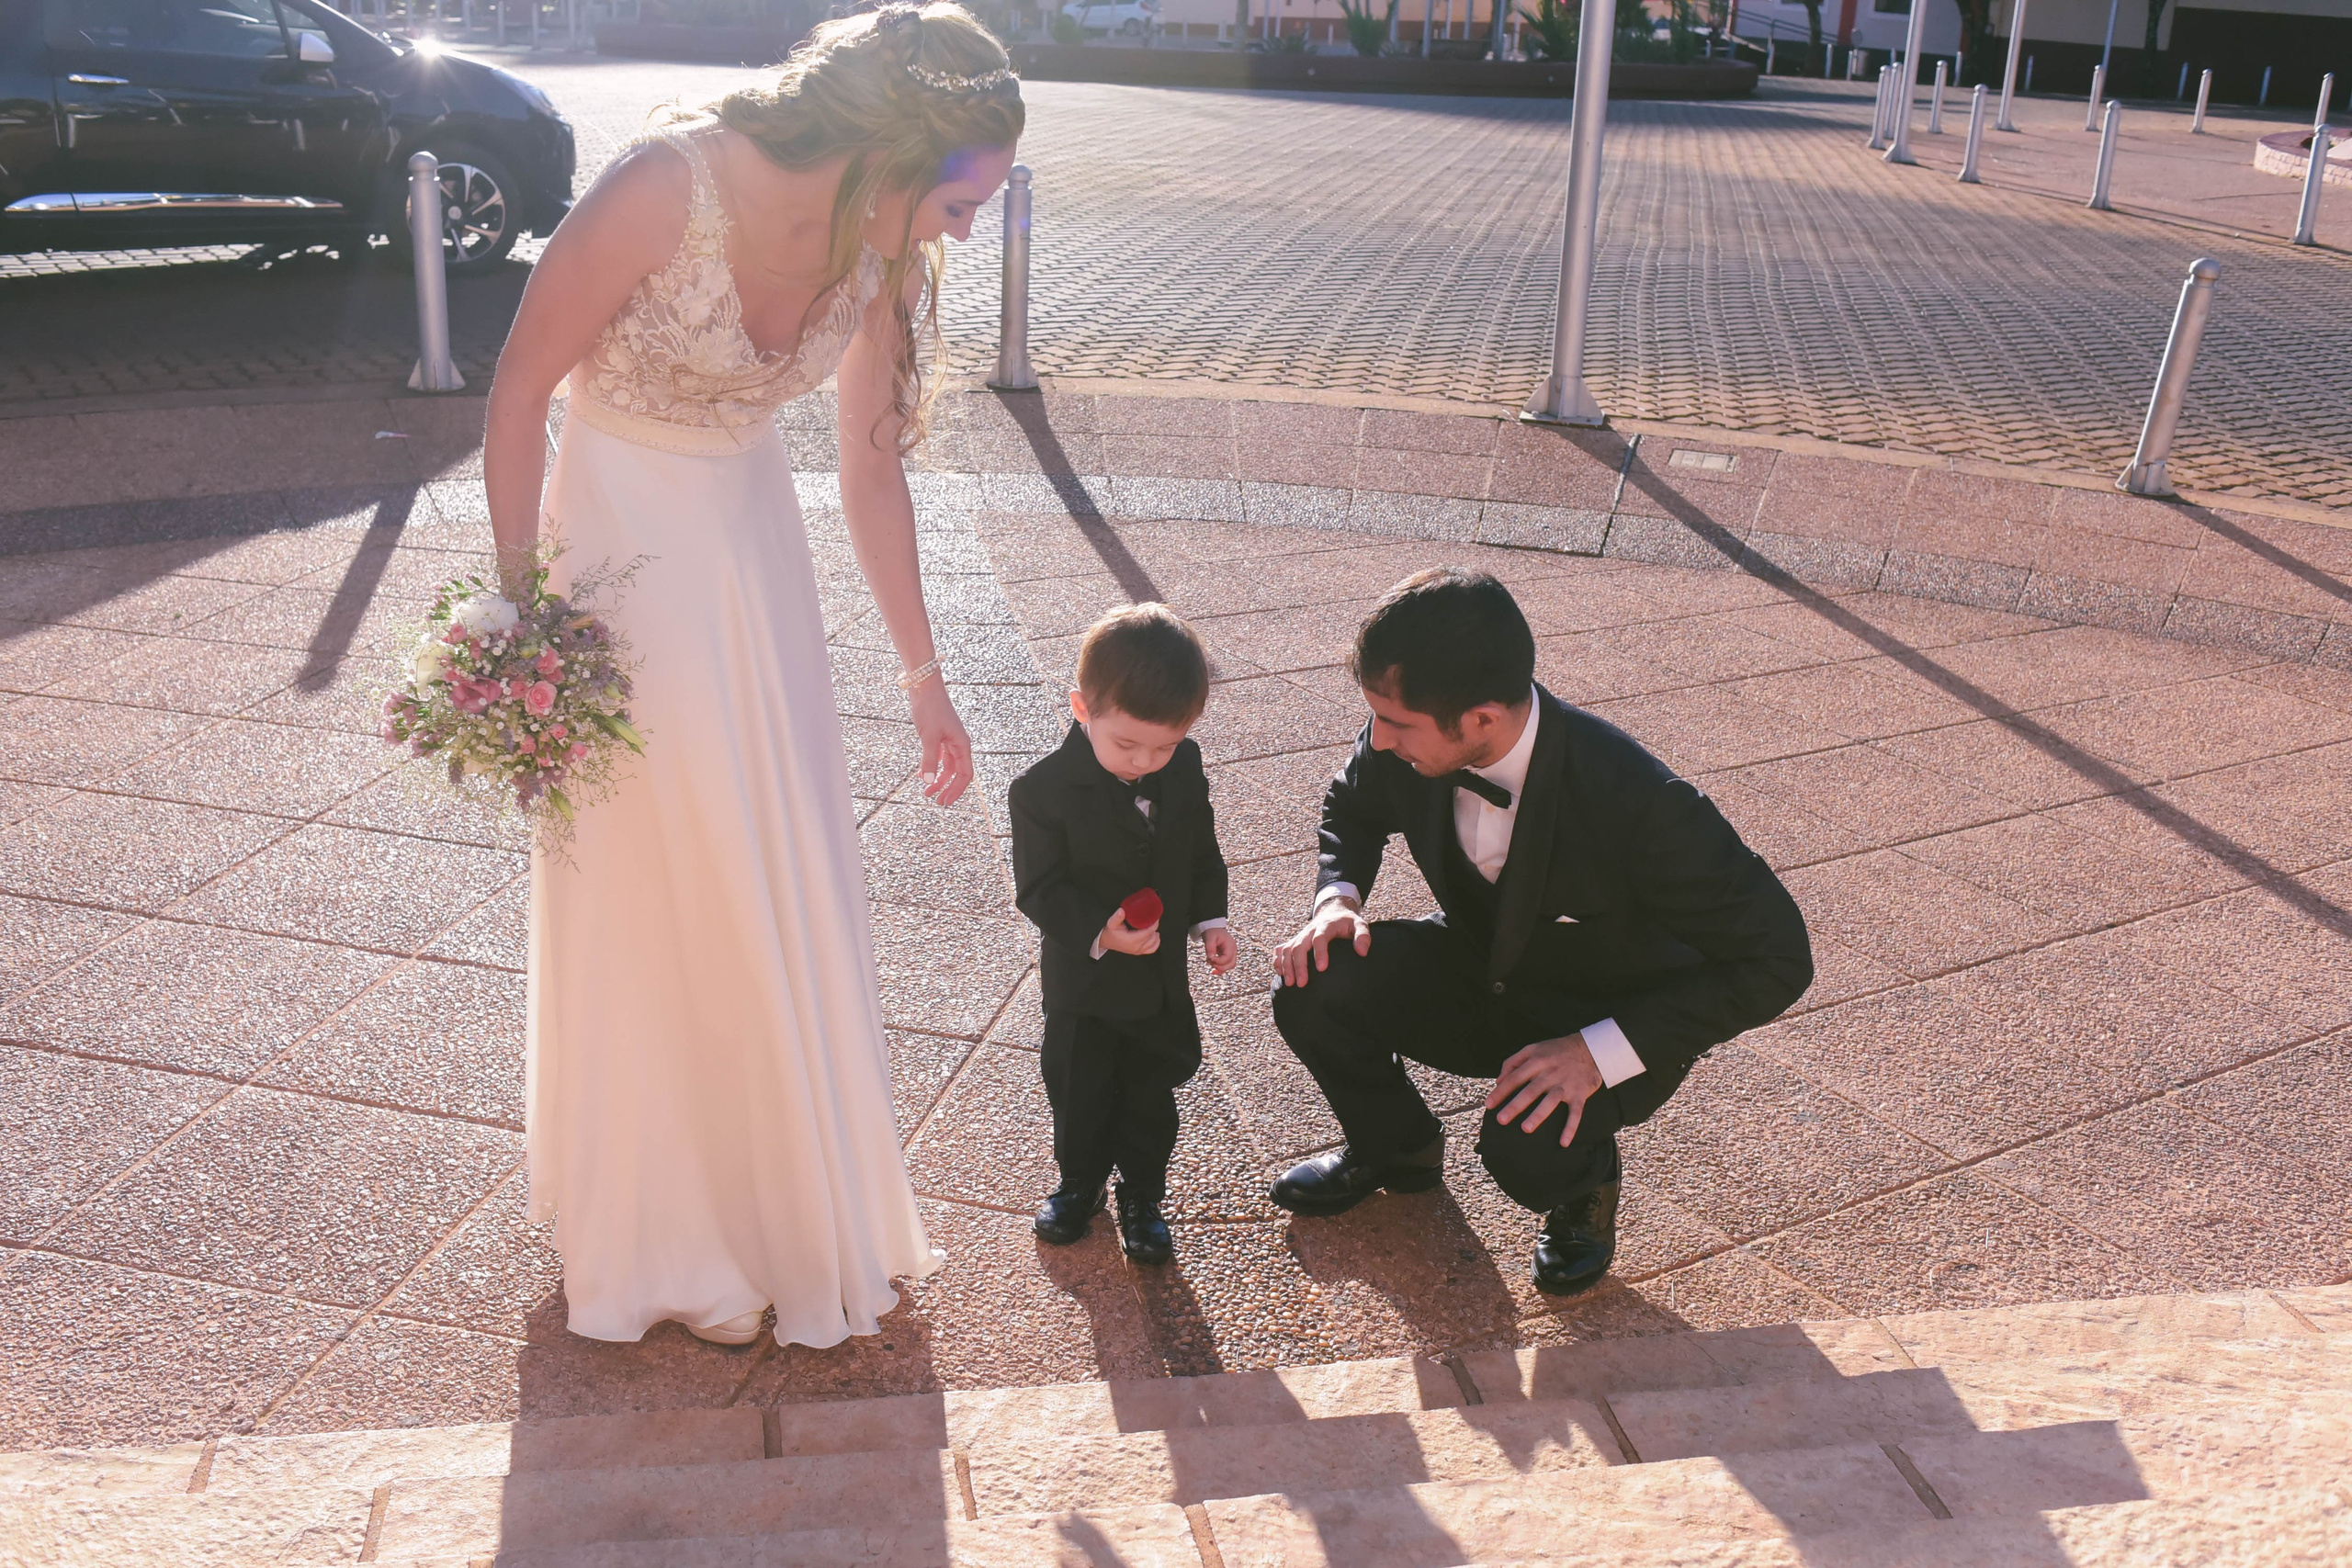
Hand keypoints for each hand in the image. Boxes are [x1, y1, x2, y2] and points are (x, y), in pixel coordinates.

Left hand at [907, 679, 972, 806]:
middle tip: (937, 801)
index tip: (945, 801)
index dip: (957, 790)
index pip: (965, 774)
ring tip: (926, 791)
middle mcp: (958, 743)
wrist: (925, 687)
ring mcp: (948, 740)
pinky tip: (921, 774)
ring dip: (938, 779)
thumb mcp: (929, 737)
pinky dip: (931, 767)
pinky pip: (939, 757)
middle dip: (947, 788)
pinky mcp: (938, 736)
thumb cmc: (930, 709)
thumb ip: (929, 760)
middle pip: (957, 773)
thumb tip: (928, 782)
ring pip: (947, 766)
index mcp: (962, 744)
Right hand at [1099, 907, 1161, 956]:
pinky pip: (1152, 949)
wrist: (1105, 942)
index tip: (1155, 917)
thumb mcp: (1111, 924)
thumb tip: (1122, 911)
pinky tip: (1155, 936)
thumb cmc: (1109, 933)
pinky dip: (1156, 943)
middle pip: (1152, 937)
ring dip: (1155, 935)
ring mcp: (1138, 951)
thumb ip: (1117, 917)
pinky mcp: (1138, 952)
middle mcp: (1136, 947)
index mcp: (1132, 940)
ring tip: (1153, 927)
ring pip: (1153, 943)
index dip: (1154, 924)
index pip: (1148, 932)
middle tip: (1154, 919)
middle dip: (1155, 927)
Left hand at [1200, 925, 1237, 974]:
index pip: (1227, 958)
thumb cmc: (1212, 932)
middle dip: (1220, 966)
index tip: (1209, 958)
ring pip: (1230, 966)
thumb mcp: (1210, 937)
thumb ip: (1210, 947)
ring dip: (1220, 968)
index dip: (1218, 961)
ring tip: (1210, 963)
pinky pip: (1226, 965)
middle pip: (1231, 964)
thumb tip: (1210, 958)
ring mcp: (1232, 953)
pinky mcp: (1228, 956)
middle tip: (1210, 962)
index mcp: (1230, 945)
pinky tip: (1213, 970)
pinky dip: (1220, 969)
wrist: (1214, 929)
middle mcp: (1233, 950)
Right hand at [1272, 898, 1369, 987]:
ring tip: (1290, 983)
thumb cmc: (1347, 923)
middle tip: (1302, 983)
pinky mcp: (1294, 940)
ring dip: (1286, 966)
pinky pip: (1281, 949)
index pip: (1320, 938)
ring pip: (1287, 948)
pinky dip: (1278, 961)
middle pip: (1299, 946)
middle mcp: (1310, 930)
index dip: (1319, 953)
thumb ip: (1363, 936)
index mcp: (1326, 926)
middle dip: (1299, 965)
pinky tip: (1280, 973)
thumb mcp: (1359, 925)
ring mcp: (1300, 935)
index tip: (1321, 968)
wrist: (1333, 912)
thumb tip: (1362, 952)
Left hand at [1485, 1033, 1604, 1146]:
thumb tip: (1498, 1080)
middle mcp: (1550, 1074)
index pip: (1515, 1078)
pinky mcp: (1580, 1094)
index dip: (1501, 1091)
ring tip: (1526, 1128)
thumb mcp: (1533, 1048)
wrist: (1591, 1049)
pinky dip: (1570, 1127)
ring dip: (1538, 1115)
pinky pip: (1575, 1113)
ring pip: (1550, 1101)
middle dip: (1515, 1106)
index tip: (1488, 1104)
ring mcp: (1565, 1085)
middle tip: (1501, 1120)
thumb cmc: (1557, 1050)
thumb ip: (1513, 1062)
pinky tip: (1563, 1142)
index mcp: (1537, 1062)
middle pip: (1530, 1091)